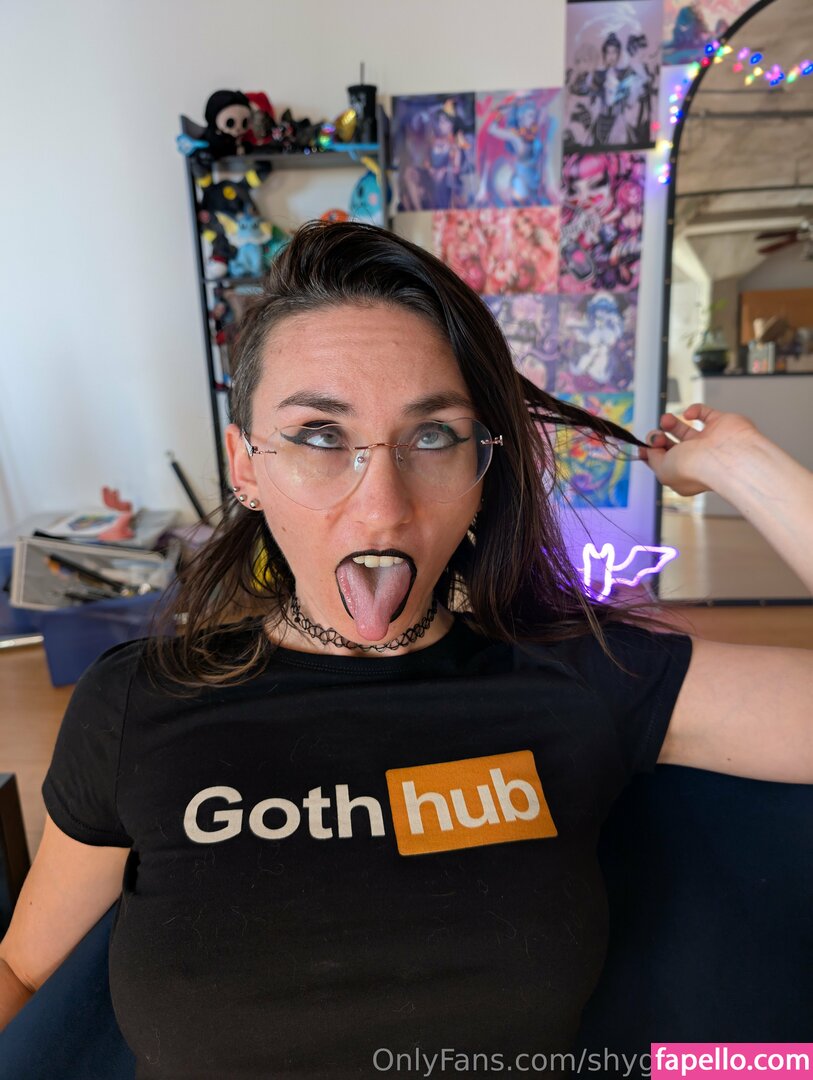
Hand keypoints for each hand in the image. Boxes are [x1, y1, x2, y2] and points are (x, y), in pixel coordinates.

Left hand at [638, 404, 759, 495]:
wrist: (727, 457)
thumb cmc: (697, 469)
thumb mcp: (663, 469)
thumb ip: (653, 458)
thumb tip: (650, 450)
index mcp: (684, 474)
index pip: (664, 462)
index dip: (651, 453)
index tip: (642, 447)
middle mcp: (697, 458)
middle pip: (672, 445)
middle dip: (659, 438)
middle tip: (657, 435)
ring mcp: (709, 441)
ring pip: (685, 429)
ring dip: (670, 423)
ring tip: (665, 420)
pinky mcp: (720, 424)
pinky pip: (704, 413)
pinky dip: (694, 410)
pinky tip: (687, 415)